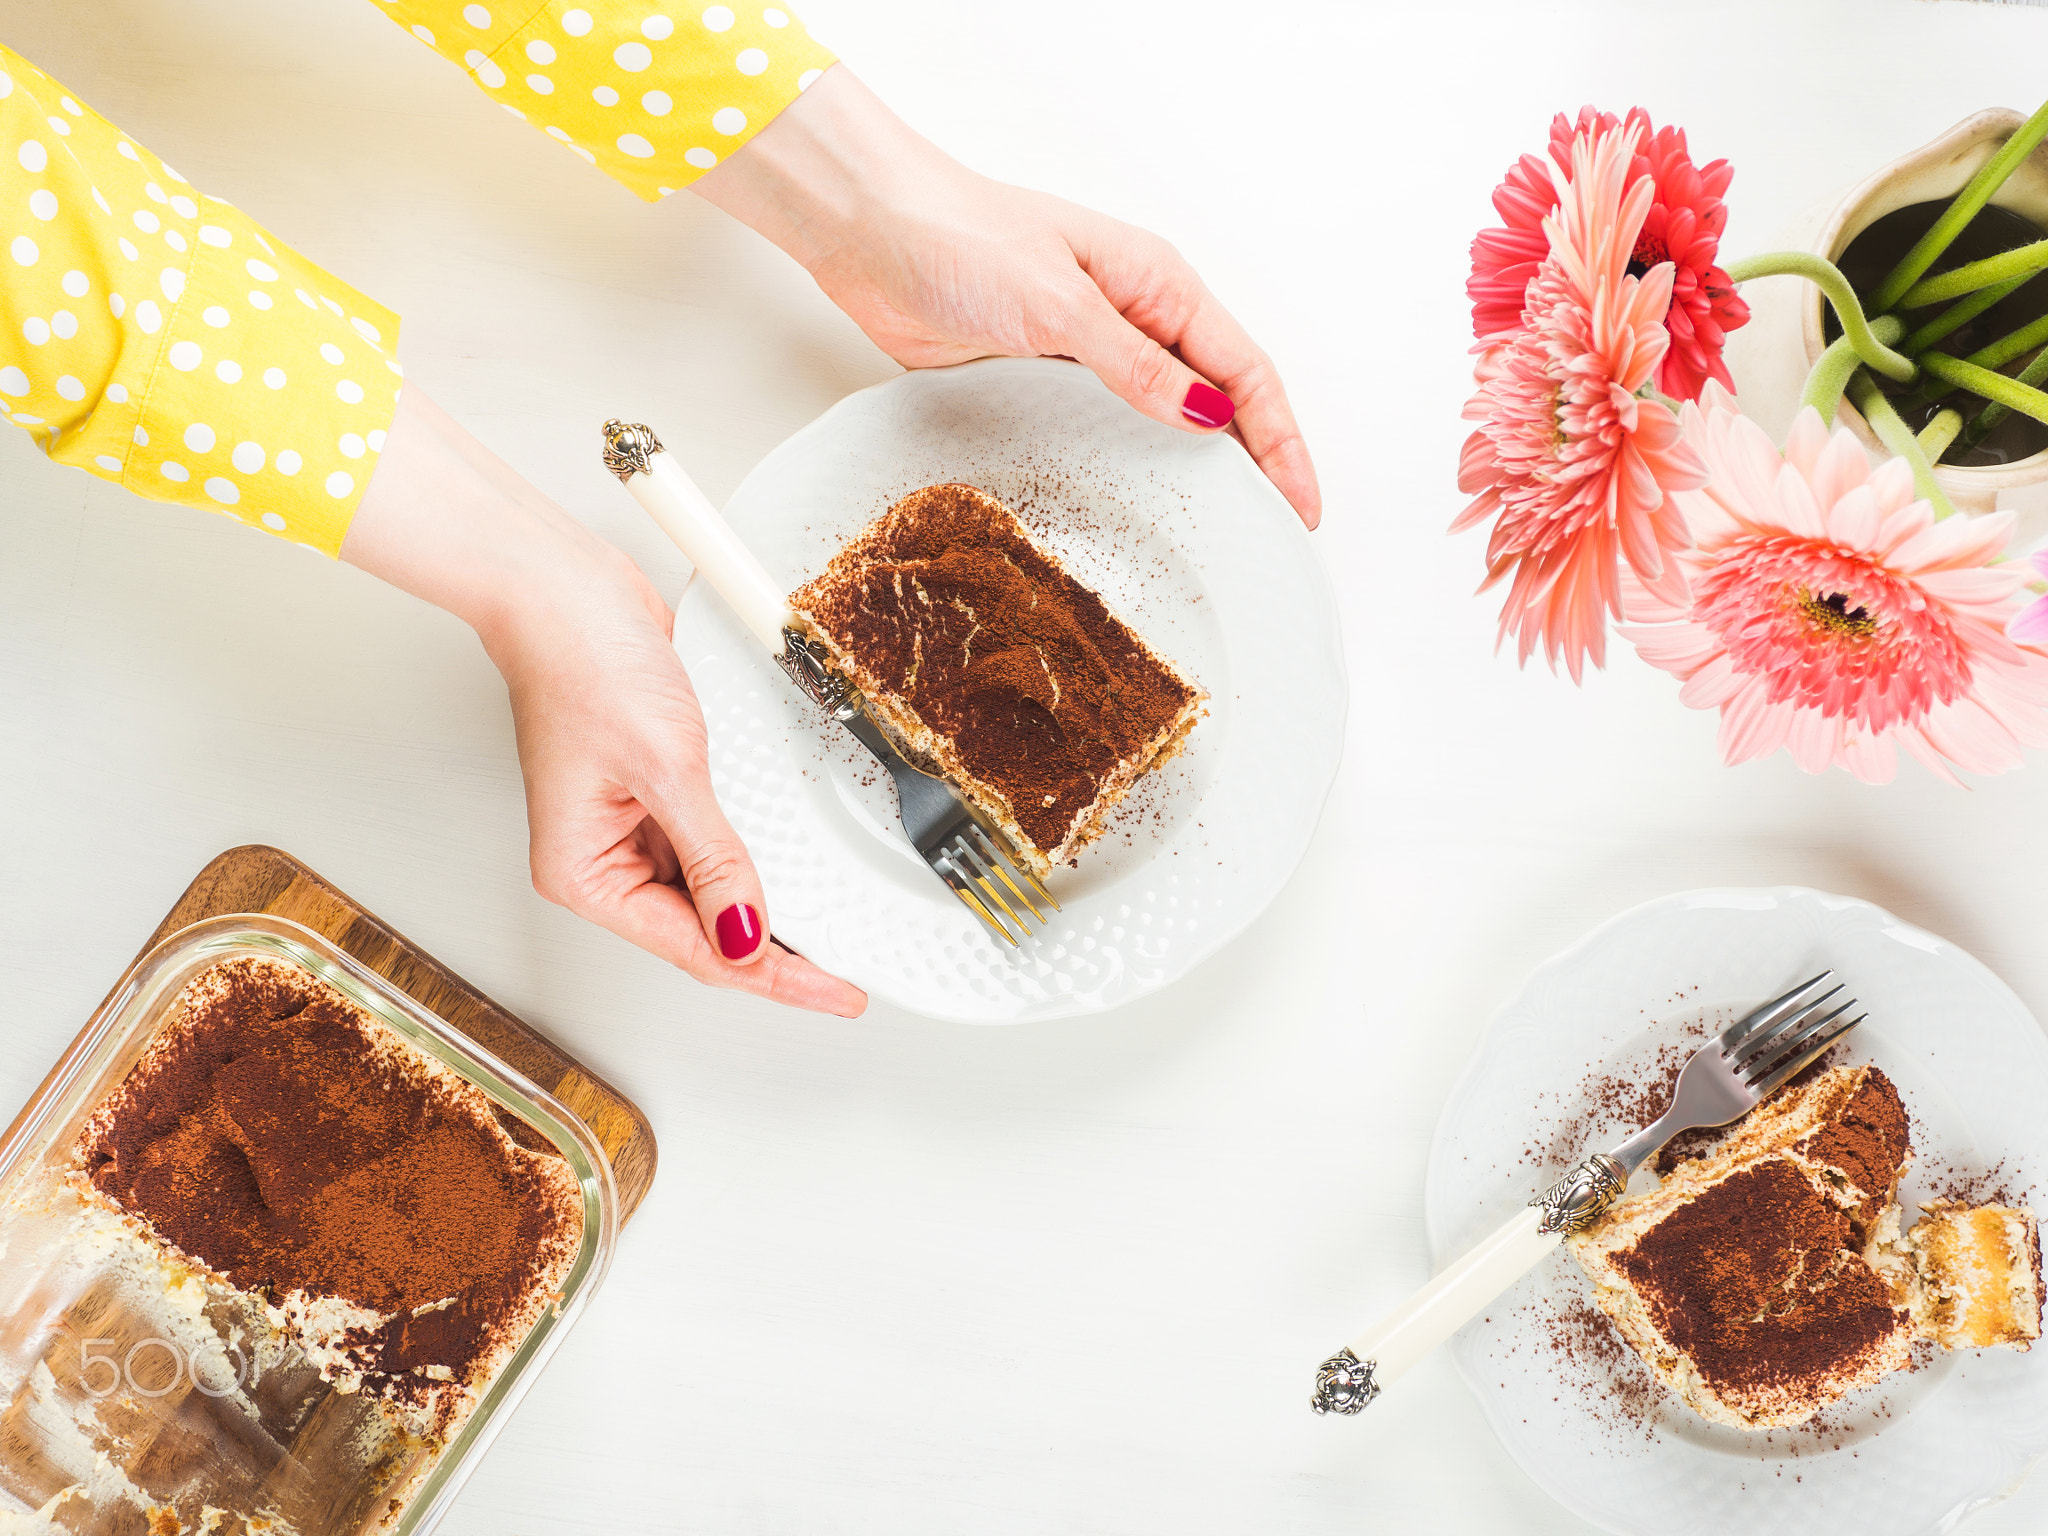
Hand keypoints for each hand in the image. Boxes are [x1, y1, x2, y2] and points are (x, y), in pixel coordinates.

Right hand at [345, 387, 865, 1016]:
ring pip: (710, 897)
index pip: (695, 950)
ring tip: (829, 942)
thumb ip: (716, 858)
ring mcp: (628, 828)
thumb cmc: (582, 662)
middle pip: (702, 935)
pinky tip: (790, 876)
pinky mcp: (653, 793)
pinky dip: (751, 864)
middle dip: (772, 958)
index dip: (771, 977)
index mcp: (584, 875)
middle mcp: (601, 862)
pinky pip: (712, 848)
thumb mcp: (666, 767)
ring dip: (763, 913)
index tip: (832, 994)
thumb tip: (748, 935)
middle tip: (843, 981)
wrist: (563, 587)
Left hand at [695, 67, 1321, 528]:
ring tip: (1222, 532)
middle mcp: (1133, 317)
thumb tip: (1205, 415)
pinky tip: (1135, 504)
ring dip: (1195, 470)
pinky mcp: (1039, 376)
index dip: (1282, 442)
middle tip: (1277, 532)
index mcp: (1158, 285)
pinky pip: (1100, 430)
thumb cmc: (960, 235)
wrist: (870, 231)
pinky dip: (1127, 467)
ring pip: (1162, 420)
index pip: (1246, 373)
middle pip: (1217, 400)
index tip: (1300, 504)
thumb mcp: (1060, 304)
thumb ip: (1133, 365)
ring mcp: (1087, 350)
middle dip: (1256, 462)